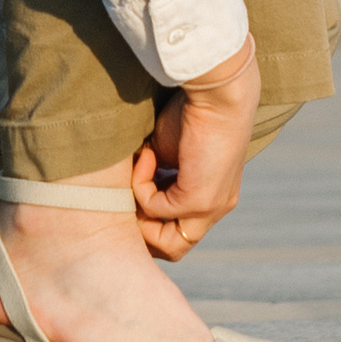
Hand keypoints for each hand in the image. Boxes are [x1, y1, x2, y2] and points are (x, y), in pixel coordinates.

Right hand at [132, 36, 258, 262]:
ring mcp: (211, 208)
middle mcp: (216, 208)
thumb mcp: (166, 153)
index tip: (131, 195)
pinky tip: (147, 154)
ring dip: (141, 215)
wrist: (218, 92)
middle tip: (127, 196)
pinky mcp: (200, 200)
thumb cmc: (193, 112)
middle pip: (174, 249)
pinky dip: (141, 184)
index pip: (178, 234)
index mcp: (212, 198)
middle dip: (142, 228)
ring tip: (136, 177)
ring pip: (169, 244)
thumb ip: (153, 176)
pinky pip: (156, 208)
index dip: (149, 223)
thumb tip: (122, 193)